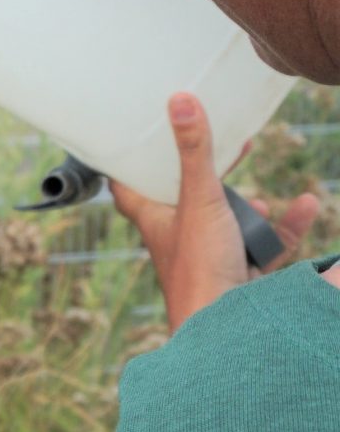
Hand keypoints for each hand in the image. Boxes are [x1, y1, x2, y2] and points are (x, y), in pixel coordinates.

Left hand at [108, 93, 320, 333]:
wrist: (225, 330)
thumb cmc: (199, 269)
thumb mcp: (199, 200)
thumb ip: (196, 152)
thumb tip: (181, 100)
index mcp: (156, 220)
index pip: (128, 189)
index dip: (126, 165)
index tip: (131, 139)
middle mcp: (179, 238)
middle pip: (186, 200)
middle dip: (207, 174)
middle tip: (223, 146)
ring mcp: (211, 257)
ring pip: (229, 222)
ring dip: (249, 206)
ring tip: (260, 197)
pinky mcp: (241, 274)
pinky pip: (266, 244)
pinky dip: (286, 225)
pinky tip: (305, 204)